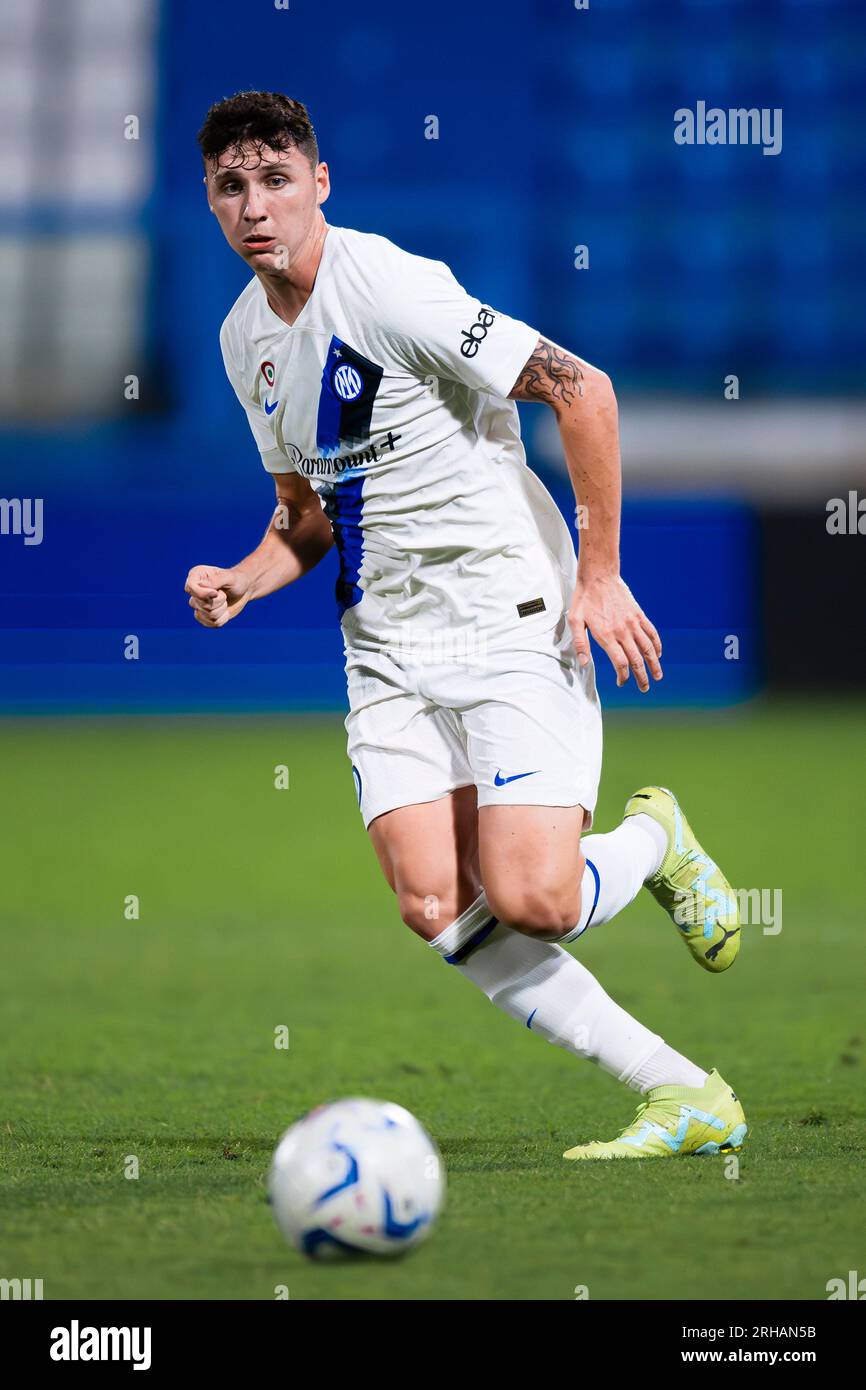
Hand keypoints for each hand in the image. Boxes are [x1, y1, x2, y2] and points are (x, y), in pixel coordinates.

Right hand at [185, 565, 252, 628]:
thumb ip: (215, 580)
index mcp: (196, 576)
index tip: (216, 593)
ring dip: (222, 610)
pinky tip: (225, 611)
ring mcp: (197, 604)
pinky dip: (223, 618)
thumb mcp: (229, 577)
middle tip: (225, 594)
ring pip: (207, 615)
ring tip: (225, 601)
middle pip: (200, 604)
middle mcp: (194, 590)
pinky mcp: (203, 616)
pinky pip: (211, 623)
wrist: (243, 590)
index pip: (190, 588)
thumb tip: (202, 586)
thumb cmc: (236, 580)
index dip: (202, 594)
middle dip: (218, 601)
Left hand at [569, 573, 661, 691]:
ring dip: (655, 664)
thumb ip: (580, 643)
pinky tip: (658, 653)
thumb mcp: (575, 621)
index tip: (621, 682)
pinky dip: (657, 645)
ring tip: (658, 676)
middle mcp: (622, 631)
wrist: (599, 575)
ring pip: (648, 648)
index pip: (621, 663)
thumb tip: (584, 664)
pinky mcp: (639, 615)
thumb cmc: (584, 598)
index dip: (623, 676)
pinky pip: (652, 633)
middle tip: (644, 688)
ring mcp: (633, 623)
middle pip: (637, 660)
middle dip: (642, 677)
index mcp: (606, 636)